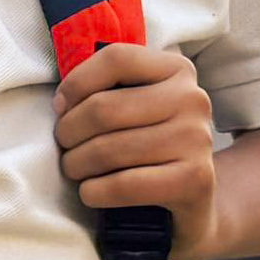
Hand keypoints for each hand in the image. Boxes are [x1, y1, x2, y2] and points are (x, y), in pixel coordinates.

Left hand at [56, 44, 218, 256]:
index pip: (116, 59)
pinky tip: (91, 192)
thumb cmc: (145, 145)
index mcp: (177, 70)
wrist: (190, 200)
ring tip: (75, 169)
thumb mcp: (131, 105)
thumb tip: (61, 102)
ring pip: (107, 149)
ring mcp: (198, 139)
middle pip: (103, 108)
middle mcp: (193, 99)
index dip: (76, 84)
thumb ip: (101, 89)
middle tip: (65, 147)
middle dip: (68, 133)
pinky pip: (122, 185)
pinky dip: (93, 192)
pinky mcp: (195, 180)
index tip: (61, 108)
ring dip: (76, 165)